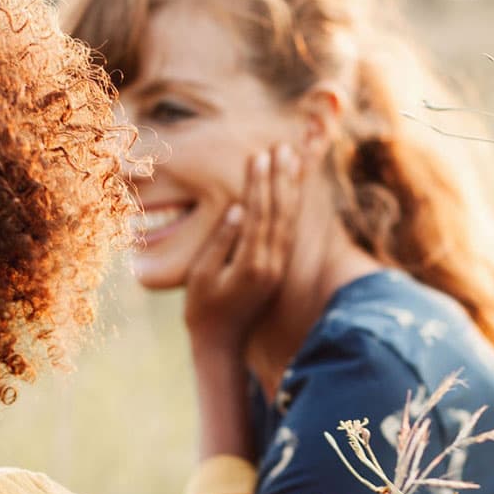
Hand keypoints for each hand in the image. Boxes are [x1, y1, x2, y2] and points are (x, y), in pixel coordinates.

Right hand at [184, 143, 302, 352]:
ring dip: (290, 189)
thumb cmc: (203, 310)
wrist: (221, 344)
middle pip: (279, 213)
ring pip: (289, 221)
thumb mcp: (202, 276)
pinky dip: (290, 208)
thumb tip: (238, 209)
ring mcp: (277, 269)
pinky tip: (290, 191)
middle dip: (280, 179)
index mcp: (252, 264)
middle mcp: (271, 265)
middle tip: (281, 148)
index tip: (259, 156)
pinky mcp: (277, 271)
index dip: (260, 184)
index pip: (259, 214)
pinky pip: (288, 233)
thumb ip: (221, 242)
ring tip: (292, 161)